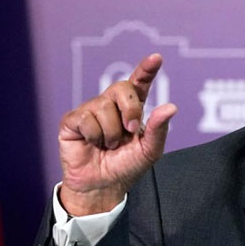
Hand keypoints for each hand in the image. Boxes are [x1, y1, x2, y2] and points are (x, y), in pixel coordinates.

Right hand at [57, 53, 176, 215]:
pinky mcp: (73, 120)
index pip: (139, 83)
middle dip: (130, 109)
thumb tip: (171, 106)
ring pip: (103, 107)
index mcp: (132, 109)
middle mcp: (110, 105)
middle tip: (130, 131)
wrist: (102, 186)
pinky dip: (94, 136)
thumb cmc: (125, 167)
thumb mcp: (149, 152)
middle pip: (121, 88)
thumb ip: (159, 129)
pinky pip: (86, 118)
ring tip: (109, 145)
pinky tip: (92, 144)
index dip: (146, 69)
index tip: (156, 58)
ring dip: (111, 133)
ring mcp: (90, 110)